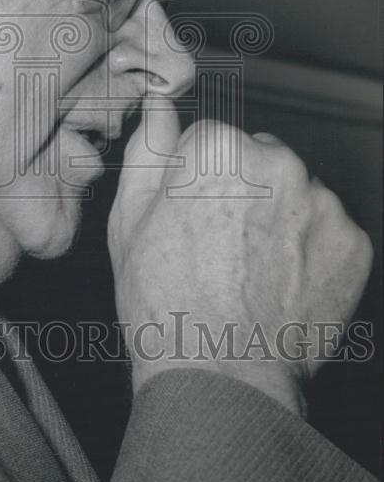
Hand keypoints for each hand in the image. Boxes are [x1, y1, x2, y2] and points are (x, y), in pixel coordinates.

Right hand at [108, 98, 372, 414]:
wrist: (221, 376)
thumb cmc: (164, 298)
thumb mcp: (129, 218)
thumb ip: (147, 149)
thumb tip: (158, 105)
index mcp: (218, 147)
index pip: (210, 139)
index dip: (194, 179)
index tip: (189, 217)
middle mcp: (277, 161)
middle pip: (259, 158)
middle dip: (243, 189)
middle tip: (221, 246)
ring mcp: (321, 201)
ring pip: (296, 193)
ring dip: (279, 217)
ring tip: (252, 270)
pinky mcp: (353, 241)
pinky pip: (327, 230)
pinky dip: (310, 251)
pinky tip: (281, 283)